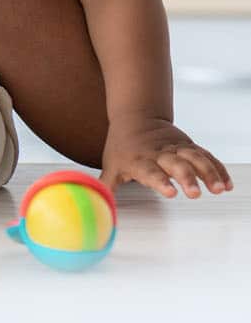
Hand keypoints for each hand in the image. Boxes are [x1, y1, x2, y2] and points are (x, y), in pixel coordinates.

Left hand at [101, 117, 233, 197]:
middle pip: (175, 164)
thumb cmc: (122, 148)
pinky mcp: (189, 147)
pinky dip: (217, 169)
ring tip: (219, 189)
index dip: (159, 181)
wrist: (135, 117)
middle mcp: (159, 154)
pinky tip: (226, 184)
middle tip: (195, 194)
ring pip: (194, 158)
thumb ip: (106, 186)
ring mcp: (176, 149)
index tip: (170, 192)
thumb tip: (95, 205)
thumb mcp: (111, 165)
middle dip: (186, 178)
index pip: (149, 171)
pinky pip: (206, 157)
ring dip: (208, 173)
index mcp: (139, 160)